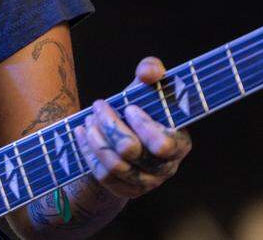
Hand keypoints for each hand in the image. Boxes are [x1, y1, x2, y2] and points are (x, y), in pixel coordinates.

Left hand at [74, 57, 191, 198]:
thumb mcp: (146, 88)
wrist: (126, 137)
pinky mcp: (127, 191)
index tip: (129, 107)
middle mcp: (166, 168)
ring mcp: (147, 183)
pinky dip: (88, 153)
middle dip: (109, 124)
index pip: (163, 145)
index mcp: (180, 143)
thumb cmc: (141, 108)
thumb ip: (151, 72)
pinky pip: (103, 176)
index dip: (143, 126)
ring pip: (115, 166)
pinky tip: (82, 133)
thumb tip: (150, 71)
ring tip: (89, 120)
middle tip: (99, 106)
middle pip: (131, 151)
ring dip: (96, 139)